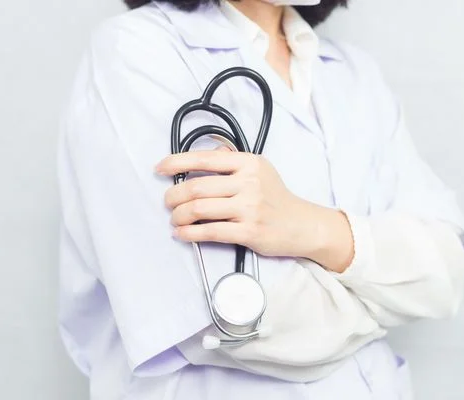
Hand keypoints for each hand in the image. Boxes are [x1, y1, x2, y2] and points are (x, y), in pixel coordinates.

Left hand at [155, 149, 354, 271]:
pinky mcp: (249, 232)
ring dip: (179, 216)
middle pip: (196, 186)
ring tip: (175, 219)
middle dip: (173, 196)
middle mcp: (249, 183)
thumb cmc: (277, 198)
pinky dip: (189, 233)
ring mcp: (250, 208)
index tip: (160, 169)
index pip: (204, 158)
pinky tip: (182, 233)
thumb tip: (206, 152)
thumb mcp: (260, 170)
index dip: (176, 162)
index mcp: (249, 163)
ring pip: (199, 209)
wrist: (302, 225)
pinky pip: (210, 232)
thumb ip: (233, 160)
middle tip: (168, 202)